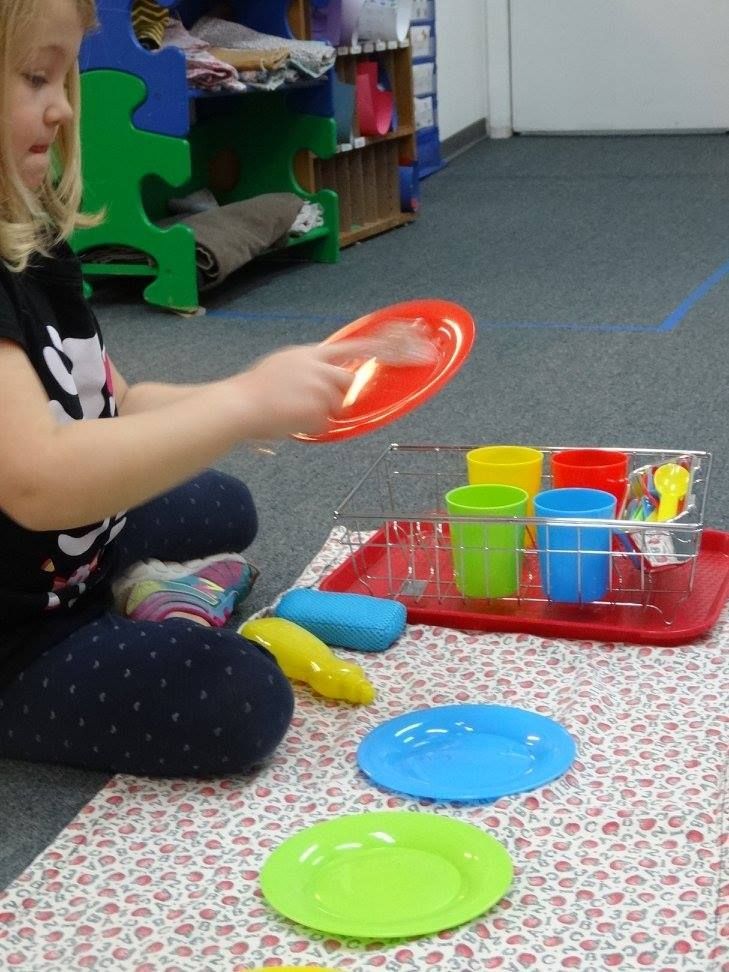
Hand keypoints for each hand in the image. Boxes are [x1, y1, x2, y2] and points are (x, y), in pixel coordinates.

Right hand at [231, 341, 370, 438]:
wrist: (241, 405)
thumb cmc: (252, 390)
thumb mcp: (279, 365)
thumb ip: (303, 366)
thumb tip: (319, 374)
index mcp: (306, 354)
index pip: (344, 347)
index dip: (365, 348)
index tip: (381, 348)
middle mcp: (316, 367)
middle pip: (348, 380)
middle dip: (339, 395)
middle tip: (320, 405)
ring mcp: (319, 387)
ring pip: (338, 405)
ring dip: (323, 414)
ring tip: (296, 414)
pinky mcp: (318, 407)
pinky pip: (325, 424)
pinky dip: (313, 428)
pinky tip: (293, 423)